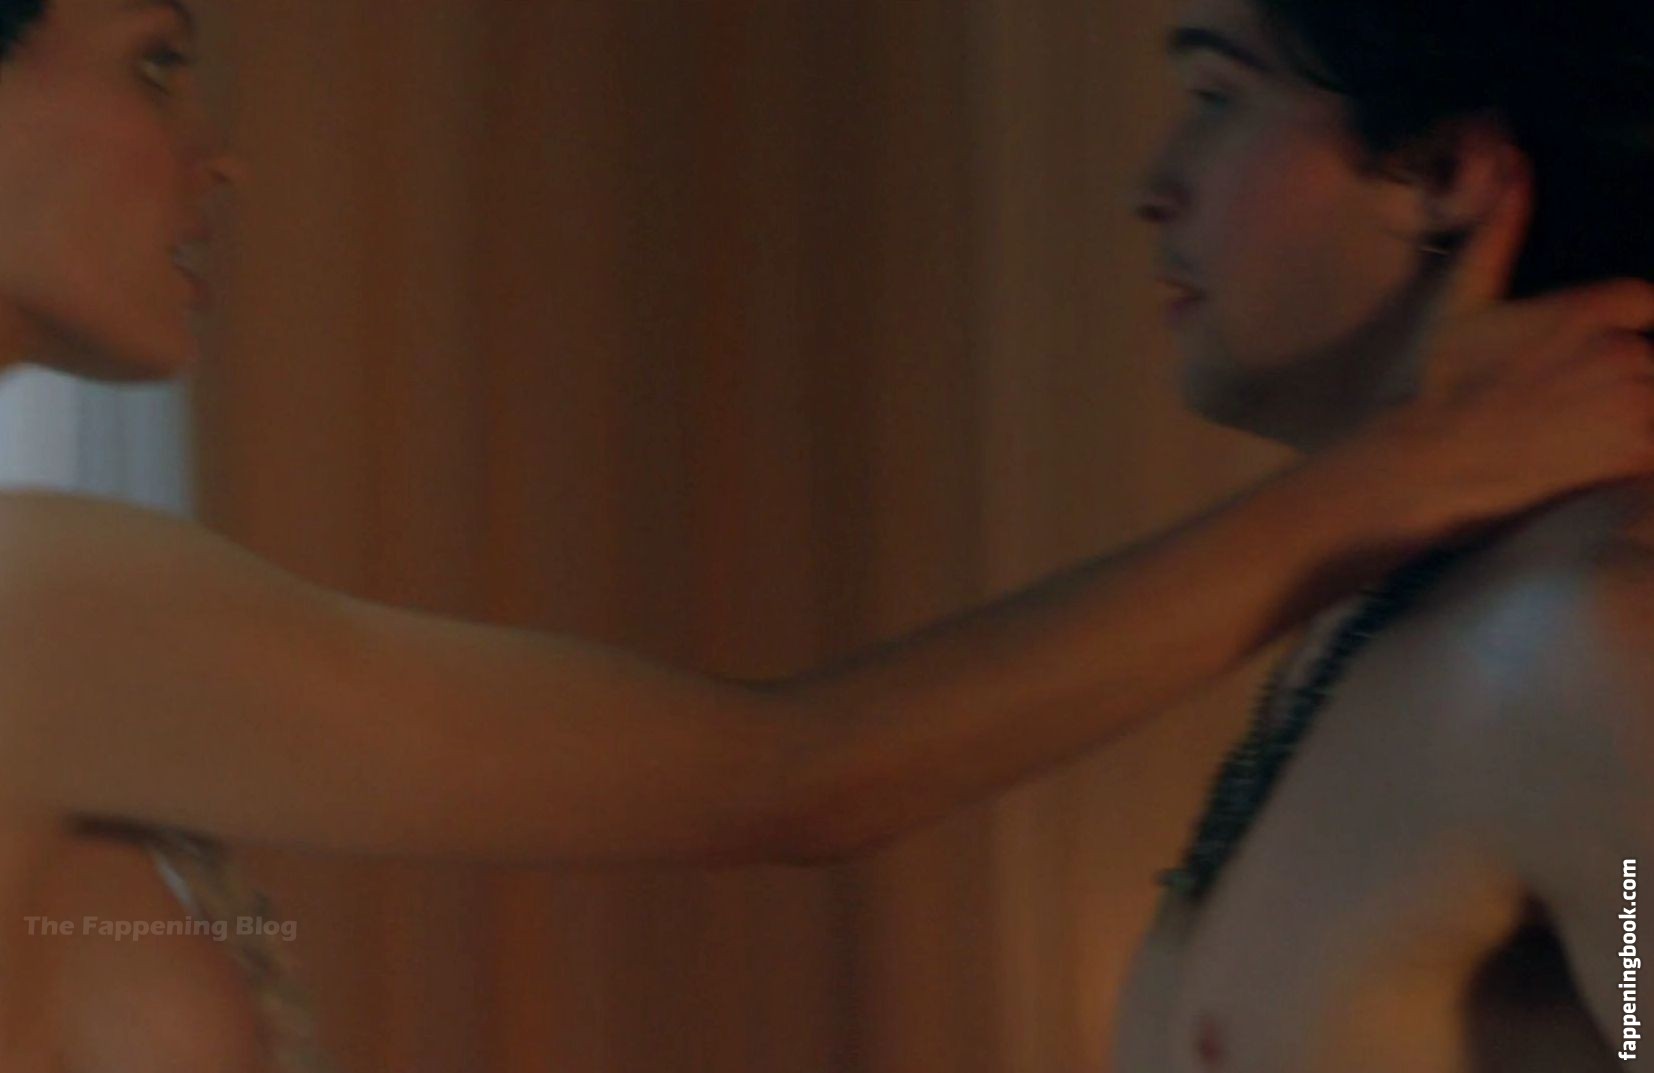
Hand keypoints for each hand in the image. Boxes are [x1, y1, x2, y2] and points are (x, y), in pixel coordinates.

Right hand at [1357, 146, 1653, 536]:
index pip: (1643, 304)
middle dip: (1623, 377)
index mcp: (1590, 308)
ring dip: (1632, 414)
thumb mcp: (1461, 301)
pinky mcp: (1629, 455)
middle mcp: (1622, 351)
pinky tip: (1603, 458)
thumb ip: (1500, 235)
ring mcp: (1631, 404)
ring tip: (1589, 428)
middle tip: (1572, 397)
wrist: (1426, 461)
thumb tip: (1515, 165)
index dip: (1623, 329)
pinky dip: (1637, 452)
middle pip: (1651, 358)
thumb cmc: (1439, 382)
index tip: (1590, 357)